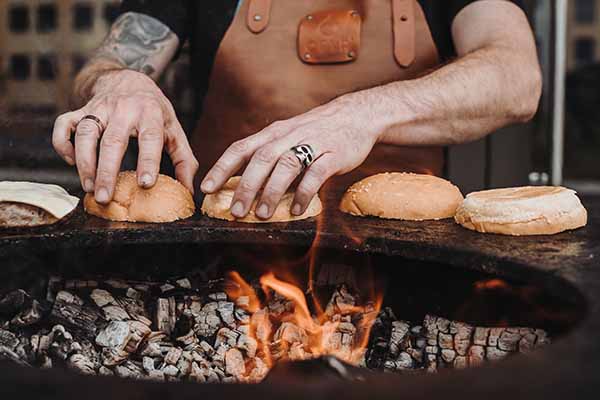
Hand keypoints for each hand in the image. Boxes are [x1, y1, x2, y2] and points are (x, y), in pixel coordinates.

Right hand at [52, 69, 197, 203]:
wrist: (128, 79)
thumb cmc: (154, 111)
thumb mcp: (174, 130)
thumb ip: (184, 159)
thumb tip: (189, 190)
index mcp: (151, 113)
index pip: (150, 138)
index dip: (148, 161)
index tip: (146, 184)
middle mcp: (124, 109)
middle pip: (112, 141)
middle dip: (107, 171)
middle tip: (104, 197)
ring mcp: (99, 108)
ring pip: (86, 134)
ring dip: (84, 162)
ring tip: (88, 187)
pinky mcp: (81, 109)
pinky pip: (64, 125)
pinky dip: (64, 143)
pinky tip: (71, 161)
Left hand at [200, 95, 381, 218]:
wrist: (356, 116)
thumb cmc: (317, 131)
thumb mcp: (288, 136)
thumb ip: (269, 156)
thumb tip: (245, 186)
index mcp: (273, 133)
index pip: (241, 148)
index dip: (222, 168)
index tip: (207, 189)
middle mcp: (288, 136)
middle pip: (261, 159)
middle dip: (245, 187)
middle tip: (235, 212)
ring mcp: (311, 144)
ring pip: (286, 166)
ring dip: (271, 192)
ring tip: (261, 214)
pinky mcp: (333, 155)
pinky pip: (315, 175)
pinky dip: (304, 193)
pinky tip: (297, 210)